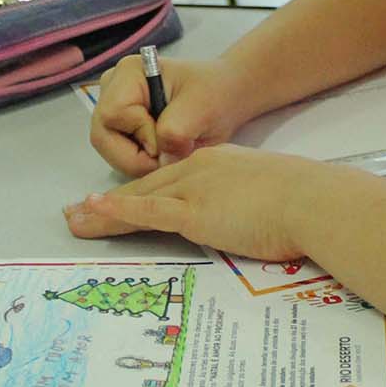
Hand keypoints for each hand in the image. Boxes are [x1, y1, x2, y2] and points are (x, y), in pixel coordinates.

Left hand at [64, 145, 321, 261]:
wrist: (312, 200)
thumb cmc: (303, 202)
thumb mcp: (270, 195)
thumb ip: (249, 204)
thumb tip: (248, 220)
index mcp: (216, 164)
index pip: (168, 180)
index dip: (139, 192)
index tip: (116, 200)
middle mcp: (198, 170)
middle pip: (144, 189)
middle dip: (108, 203)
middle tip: (78, 212)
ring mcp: (194, 189)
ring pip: (138, 200)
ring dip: (101, 214)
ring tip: (73, 222)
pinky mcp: (194, 212)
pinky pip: (148, 212)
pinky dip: (117, 212)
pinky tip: (93, 212)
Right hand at [88, 52, 248, 176]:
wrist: (223, 96)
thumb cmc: (214, 93)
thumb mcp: (202, 109)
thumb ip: (175, 131)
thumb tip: (159, 158)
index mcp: (129, 73)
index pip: (114, 115)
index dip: (141, 136)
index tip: (172, 141)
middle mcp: (113, 87)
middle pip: (102, 136)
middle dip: (136, 157)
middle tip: (168, 157)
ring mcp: (114, 108)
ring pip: (109, 149)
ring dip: (140, 161)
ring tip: (170, 152)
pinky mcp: (120, 127)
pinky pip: (118, 155)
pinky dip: (141, 162)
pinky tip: (163, 152)